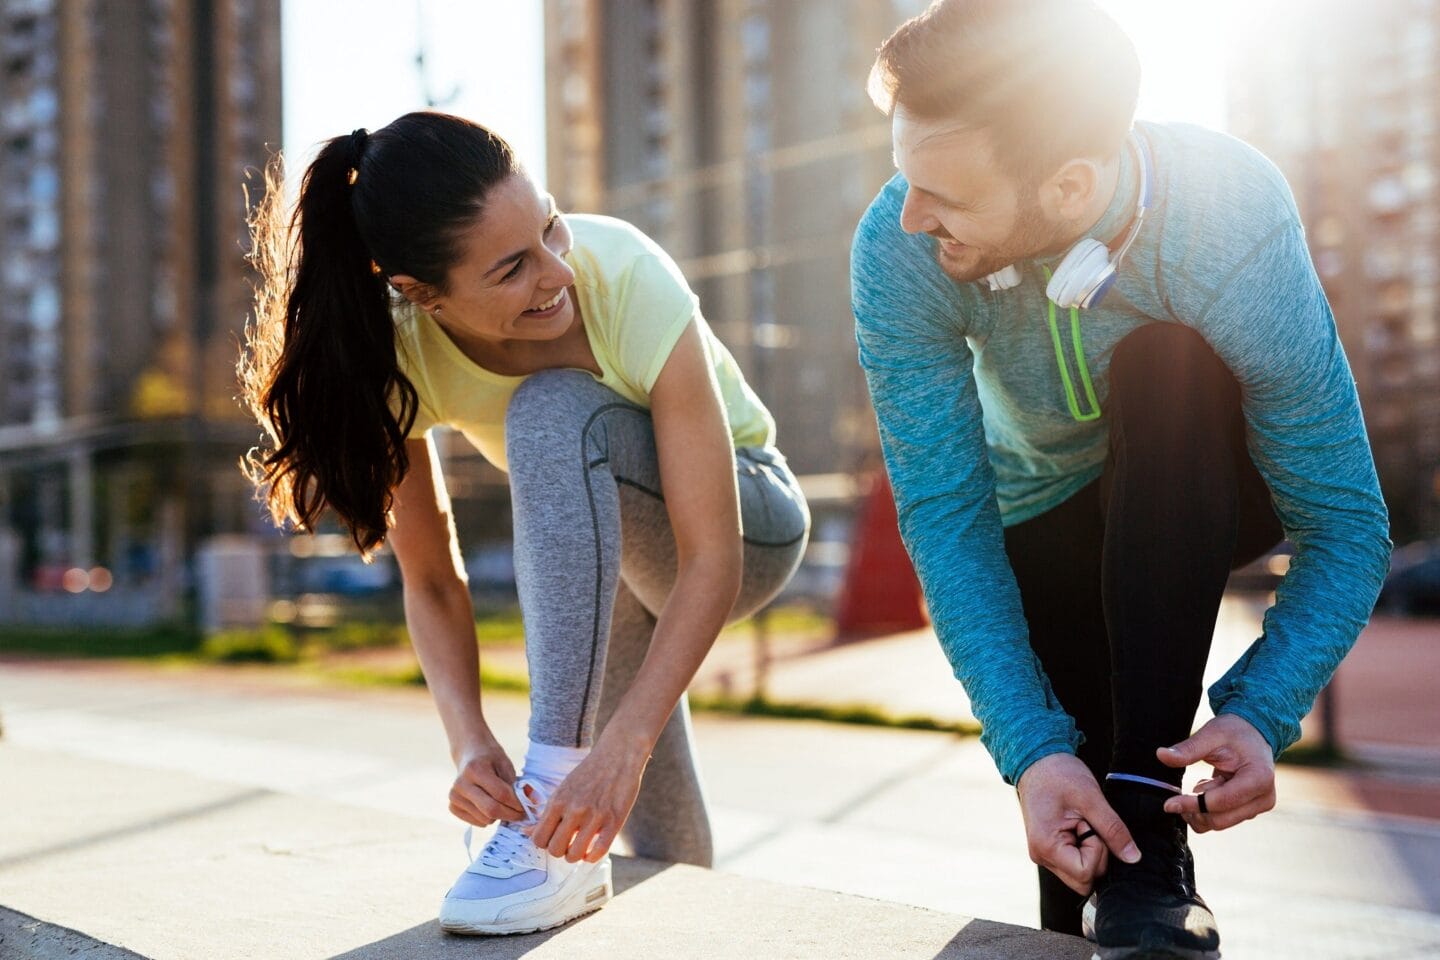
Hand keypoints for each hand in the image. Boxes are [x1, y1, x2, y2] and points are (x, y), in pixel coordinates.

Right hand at [449, 736, 524, 825]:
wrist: (469, 754)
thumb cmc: (490, 758)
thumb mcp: (505, 764)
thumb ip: (515, 784)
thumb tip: (530, 802)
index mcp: (475, 769)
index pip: (501, 794)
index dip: (517, 804)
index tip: (528, 807)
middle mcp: (461, 784)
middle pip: (491, 810)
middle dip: (511, 815)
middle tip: (522, 814)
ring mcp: (454, 797)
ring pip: (485, 819)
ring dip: (499, 816)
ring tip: (502, 803)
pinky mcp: (452, 807)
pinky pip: (477, 822)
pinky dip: (488, 818)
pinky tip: (488, 805)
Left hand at [526, 738, 647, 863]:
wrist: (618, 755)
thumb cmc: (589, 773)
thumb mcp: (563, 789)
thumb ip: (547, 813)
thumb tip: (526, 832)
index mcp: (558, 801)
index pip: (538, 838)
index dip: (544, 843)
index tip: (553, 838)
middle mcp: (574, 810)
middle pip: (555, 850)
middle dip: (560, 851)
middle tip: (567, 843)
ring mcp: (595, 816)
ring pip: (575, 855)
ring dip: (576, 855)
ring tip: (580, 847)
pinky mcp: (614, 821)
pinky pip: (599, 851)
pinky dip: (592, 857)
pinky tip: (592, 850)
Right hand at [1016, 753, 1140, 894]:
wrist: (1037, 760)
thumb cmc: (1060, 774)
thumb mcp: (1091, 799)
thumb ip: (1114, 830)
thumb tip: (1134, 858)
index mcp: (1046, 846)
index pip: (1085, 872)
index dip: (1098, 851)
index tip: (1090, 824)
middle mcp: (1041, 856)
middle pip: (1083, 880)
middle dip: (1096, 856)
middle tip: (1089, 824)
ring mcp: (1044, 855)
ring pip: (1080, 875)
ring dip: (1091, 853)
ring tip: (1082, 824)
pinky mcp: (1049, 850)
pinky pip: (1074, 863)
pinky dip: (1084, 850)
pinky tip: (1079, 828)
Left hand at [1158, 713, 1275, 832]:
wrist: (1253, 734)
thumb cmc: (1234, 732)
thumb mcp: (1210, 735)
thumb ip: (1188, 749)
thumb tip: (1161, 755)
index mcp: (1259, 778)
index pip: (1220, 802)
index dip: (1191, 804)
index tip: (1168, 803)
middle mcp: (1264, 798)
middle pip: (1220, 820)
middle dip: (1194, 809)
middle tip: (1181, 791)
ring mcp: (1259, 807)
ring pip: (1219, 824)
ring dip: (1200, 809)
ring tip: (1201, 783)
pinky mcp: (1251, 811)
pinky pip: (1222, 820)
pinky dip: (1206, 810)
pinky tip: (1208, 788)